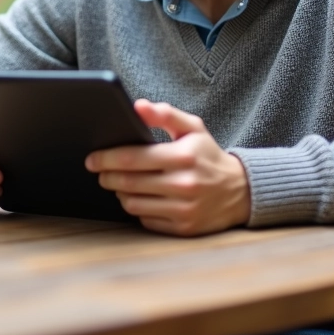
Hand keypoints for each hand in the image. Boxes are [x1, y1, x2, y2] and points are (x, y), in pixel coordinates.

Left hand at [85, 99, 250, 235]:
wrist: (241, 191)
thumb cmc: (208, 155)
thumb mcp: (193, 128)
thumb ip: (165, 114)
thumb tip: (137, 106)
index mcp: (183, 156)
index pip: (133, 158)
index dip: (106, 159)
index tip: (92, 159)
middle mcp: (184, 184)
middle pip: (128, 183)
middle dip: (107, 177)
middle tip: (100, 172)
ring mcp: (184, 209)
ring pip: (133, 204)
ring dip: (120, 194)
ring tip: (119, 184)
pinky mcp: (183, 228)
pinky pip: (146, 220)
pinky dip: (138, 209)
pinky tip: (139, 198)